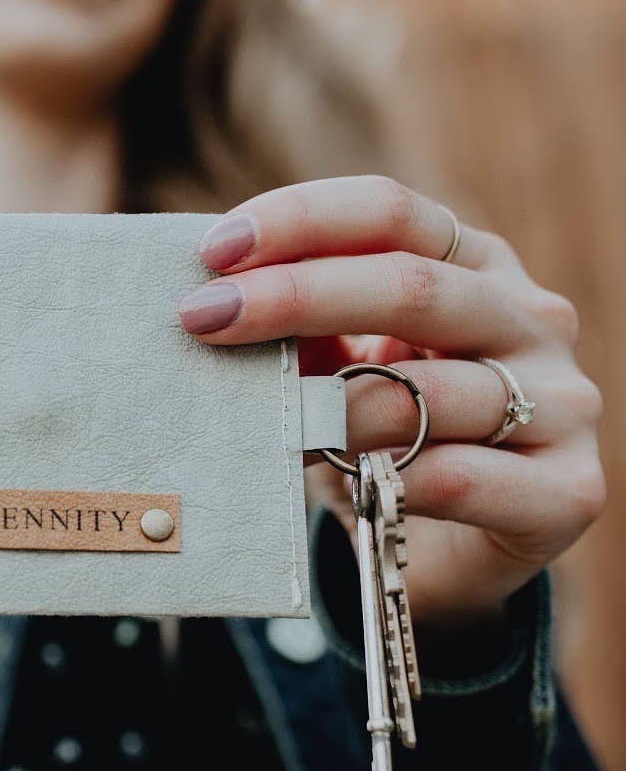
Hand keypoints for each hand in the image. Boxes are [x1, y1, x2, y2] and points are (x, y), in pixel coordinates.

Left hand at [178, 175, 605, 627]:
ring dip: (329, 408)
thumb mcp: (339, 372)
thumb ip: (302, 335)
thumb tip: (215, 303)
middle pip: (412, 285)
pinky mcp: (567, 490)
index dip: (300, 220)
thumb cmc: (382, 444)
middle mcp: (530, 319)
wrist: (444, 556)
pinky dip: (389, 480)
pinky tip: (343, 484)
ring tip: (263, 427)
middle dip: (294, 297)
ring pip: (433, 390)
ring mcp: (562, 402)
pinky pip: (463, 477)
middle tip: (203, 318)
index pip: (392, 213)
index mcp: (475, 267)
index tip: (213, 252)